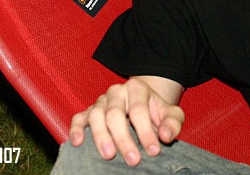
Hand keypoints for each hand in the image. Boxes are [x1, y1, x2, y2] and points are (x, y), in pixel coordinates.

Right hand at [69, 77, 184, 166]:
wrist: (144, 106)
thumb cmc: (157, 113)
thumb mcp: (172, 115)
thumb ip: (172, 123)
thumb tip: (164, 136)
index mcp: (137, 88)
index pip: (139, 111)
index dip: (146, 132)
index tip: (153, 152)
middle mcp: (116, 92)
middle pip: (115, 114)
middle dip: (123, 139)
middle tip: (132, 160)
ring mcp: (101, 101)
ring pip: (96, 115)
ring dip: (101, 137)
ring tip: (108, 155)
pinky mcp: (89, 111)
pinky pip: (79, 117)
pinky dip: (76, 129)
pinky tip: (78, 143)